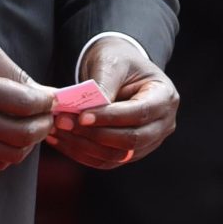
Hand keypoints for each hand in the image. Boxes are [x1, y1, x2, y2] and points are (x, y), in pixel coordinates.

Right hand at [0, 31, 54, 168]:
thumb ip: (13, 71)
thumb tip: (43, 92)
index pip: (25, 104)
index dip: (46, 102)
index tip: (51, 98)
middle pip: (23, 135)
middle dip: (44, 125)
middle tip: (46, 114)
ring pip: (10, 155)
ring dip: (28, 142)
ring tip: (29, 125)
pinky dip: (8, 154)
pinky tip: (8, 137)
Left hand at [50, 37, 178, 169]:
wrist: (119, 72)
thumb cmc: (118, 61)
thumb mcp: (112, 64)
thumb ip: (103, 85)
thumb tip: (87, 111)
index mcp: (165, 97)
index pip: (140, 113)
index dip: (111, 117)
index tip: (82, 115)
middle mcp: (163, 124)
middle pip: (132, 140)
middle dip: (95, 134)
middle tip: (63, 122)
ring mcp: (148, 143)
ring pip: (117, 155)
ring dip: (84, 146)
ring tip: (57, 131)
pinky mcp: (129, 154)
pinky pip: (105, 161)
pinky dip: (81, 153)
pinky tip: (60, 141)